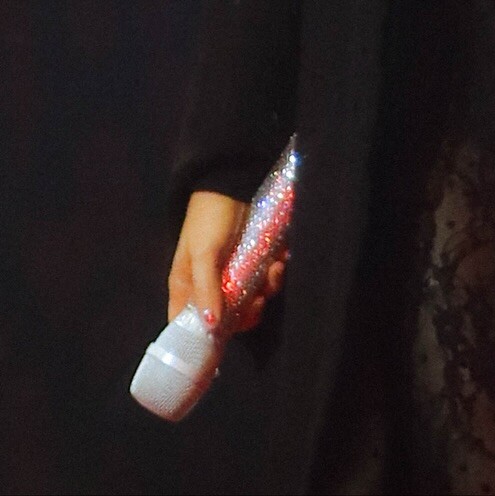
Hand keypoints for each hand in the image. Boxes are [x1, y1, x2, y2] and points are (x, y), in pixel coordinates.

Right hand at [168, 190, 287, 333]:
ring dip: (267, 289)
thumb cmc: (209, 218)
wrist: (234, 181)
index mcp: (188, 288)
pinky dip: (276, 274)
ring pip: (252, 300)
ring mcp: (235, 274)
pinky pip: (267, 279)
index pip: (191, 327)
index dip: (207, 338)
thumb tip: (209, 328)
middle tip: (258, 300)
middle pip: (229, 319)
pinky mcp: (256, 261)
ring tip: (275, 269)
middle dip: (247, 313)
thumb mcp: (203, 253)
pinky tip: (281, 259)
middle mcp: (211, 286)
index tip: (227, 336)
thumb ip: (206, 289)